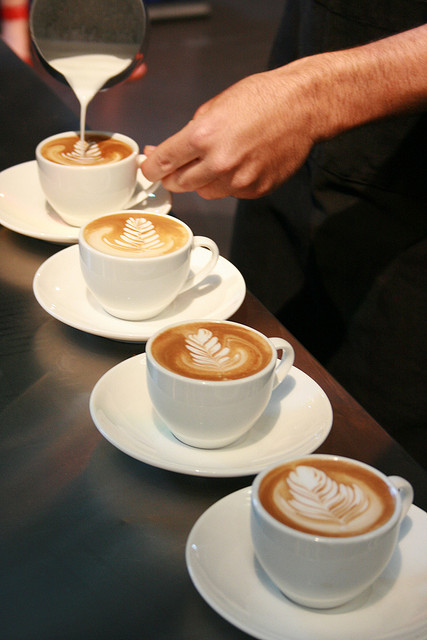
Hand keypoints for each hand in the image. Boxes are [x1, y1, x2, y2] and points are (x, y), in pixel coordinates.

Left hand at [141, 25, 426, 199]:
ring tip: (217, 159)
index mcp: (203, 137)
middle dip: (174, 176)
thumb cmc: (263, 99)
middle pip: (179, 184)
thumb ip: (190, 133)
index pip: (163, 163)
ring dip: (202, 180)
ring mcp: (238, 180)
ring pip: (205, 192)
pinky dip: (228, 183)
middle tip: (176, 166)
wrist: (302, 108)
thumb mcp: (215, 106)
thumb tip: (170, 151)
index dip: (151, 168)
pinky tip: (239, 163)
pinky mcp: (255, 190)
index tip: (149, 169)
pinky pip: (230, 193)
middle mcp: (219, 163)